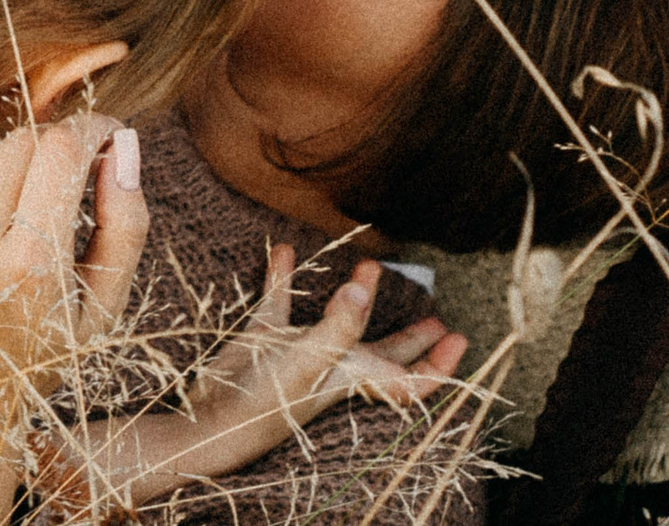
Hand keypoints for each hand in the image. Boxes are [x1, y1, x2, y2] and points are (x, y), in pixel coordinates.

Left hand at [0, 117, 146, 525]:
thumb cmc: (35, 350)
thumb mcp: (101, 306)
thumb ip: (126, 225)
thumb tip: (123, 144)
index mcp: (29, 266)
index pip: (62, 149)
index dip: (93, 130)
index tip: (107, 136)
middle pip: (22, 142)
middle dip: (51, 154)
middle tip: (57, 190)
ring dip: (1, 165)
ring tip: (6, 217)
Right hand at [45, 247, 468, 508]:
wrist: (210, 418)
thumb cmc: (266, 401)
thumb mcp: (309, 362)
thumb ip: (339, 326)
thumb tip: (365, 290)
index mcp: (353, 376)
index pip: (408, 378)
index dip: (437, 365)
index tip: (458, 338)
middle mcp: (332, 363)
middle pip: (384, 353)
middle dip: (412, 340)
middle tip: (437, 318)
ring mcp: (298, 349)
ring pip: (338, 324)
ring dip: (355, 299)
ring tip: (369, 266)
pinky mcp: (263, 336)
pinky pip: (279, 301)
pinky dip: (283, 277)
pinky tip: (284, 251)